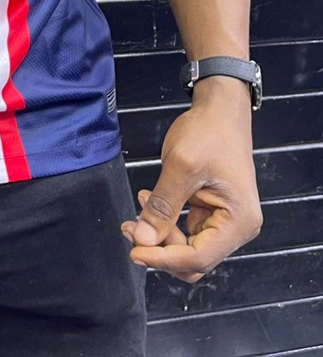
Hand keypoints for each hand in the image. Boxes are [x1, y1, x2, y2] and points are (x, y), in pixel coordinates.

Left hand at [121, 76, 261, 282]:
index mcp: (238, 222)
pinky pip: (185, 230)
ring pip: (187, 248)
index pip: (199, 258)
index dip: (163, 259)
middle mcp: (236, 228)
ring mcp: (224, 221)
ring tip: (137, 211)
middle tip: (130, 228)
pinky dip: (164, 223)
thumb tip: (143, 239)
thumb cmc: (208, 132)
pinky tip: (148, 200)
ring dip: (159, 236)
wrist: (219, 110)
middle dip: (160, 249)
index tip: (134, 252)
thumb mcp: (181, 166)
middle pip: (194, 259)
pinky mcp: (210, 212)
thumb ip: (163, 205)